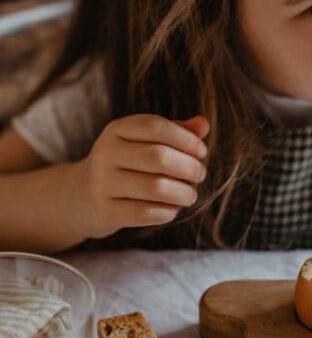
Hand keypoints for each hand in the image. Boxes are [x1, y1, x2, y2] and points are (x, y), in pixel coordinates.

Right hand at [71, 114, 209, 238]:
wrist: (82, 197)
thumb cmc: (126, 165)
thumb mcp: (144, 143)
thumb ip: (175, 132)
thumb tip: (204, 124)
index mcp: (116, 130)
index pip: (156, 127)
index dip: (186, 139)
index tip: (201, 152)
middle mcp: (106, 153)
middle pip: (159, 157)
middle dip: (189, 168)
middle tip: (200, 175)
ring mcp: (102, 183)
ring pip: (157, 188)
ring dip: (183, 193)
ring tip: (189, 195)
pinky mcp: (105, 211)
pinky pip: (146, 213)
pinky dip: (168, 212)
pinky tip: (172, 209)